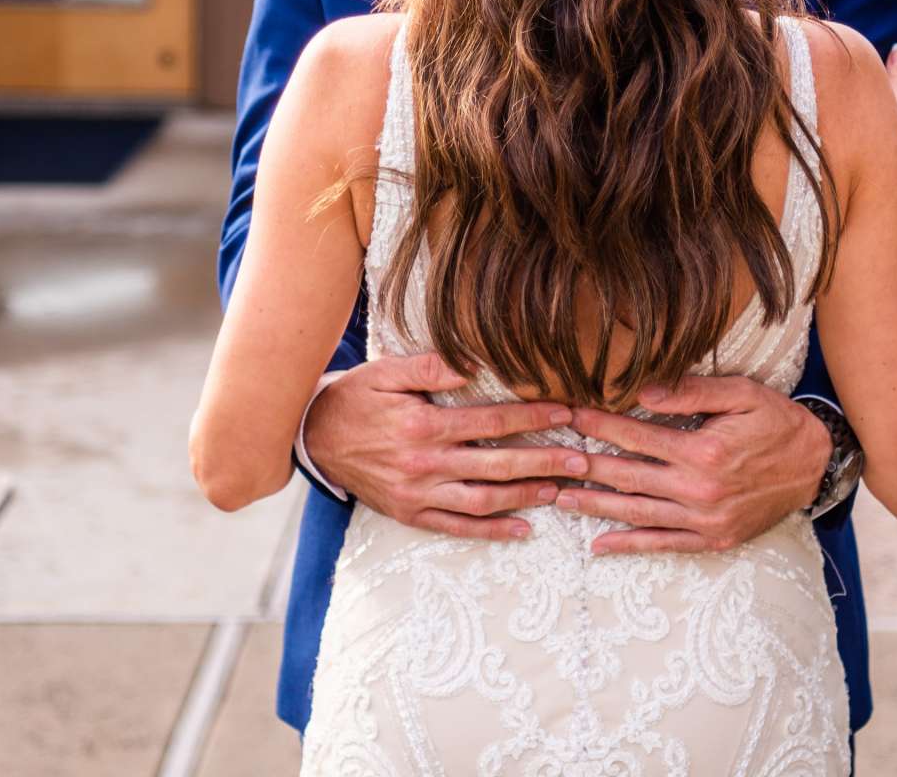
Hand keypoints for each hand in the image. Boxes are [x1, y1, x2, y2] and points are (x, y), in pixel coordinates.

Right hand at [303, 352, 592, 540]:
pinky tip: (523, 529)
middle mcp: (424, 464)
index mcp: (423, 426)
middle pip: (497, 464)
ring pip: (484, 500)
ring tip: (560, 490)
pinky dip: (492, 531)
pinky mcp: (411, 515)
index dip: (531, 416)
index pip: (490, 421)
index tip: (565, 412)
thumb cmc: (355, 399)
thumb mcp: (386, 371)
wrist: (314, 438)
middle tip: (582, 460)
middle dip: (544, 461)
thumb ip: (430, 367)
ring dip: (526, 495)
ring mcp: (418, 494)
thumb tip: (474, 365)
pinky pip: (457, 527)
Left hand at [551, 374, 831, 554]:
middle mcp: (699, 489)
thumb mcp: (741, 394)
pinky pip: (663, 544)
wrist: (816, 467)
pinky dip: (630, 546)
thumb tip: (643, 389)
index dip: (599, 425)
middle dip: (585, 465)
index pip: (636, 435)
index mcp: (702, 450)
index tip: (570, 415)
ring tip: (560, 499)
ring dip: (596, 507)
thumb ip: (691, 392)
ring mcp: (704, 518)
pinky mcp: (713, 539)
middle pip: (628, 476)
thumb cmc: (776, 423)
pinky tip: (600, 546)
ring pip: (638, 513)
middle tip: (549, 459)